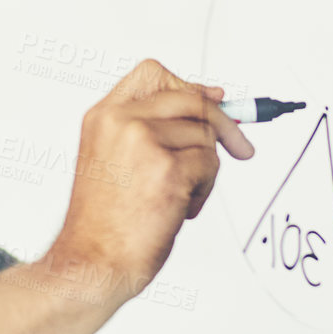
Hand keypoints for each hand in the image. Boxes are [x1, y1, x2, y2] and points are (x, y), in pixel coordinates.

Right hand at [55, 59, 253, 289]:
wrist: (92, 259)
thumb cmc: (104, 220)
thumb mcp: (113, 159)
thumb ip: (149, 129)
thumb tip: (212, 102)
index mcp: (103, 116)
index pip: (153, 73)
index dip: (189, 85)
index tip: (215, 99)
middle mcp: (119, 121)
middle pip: (191, 98)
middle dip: (223, 123)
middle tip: (241, 147)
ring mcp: (142, 141)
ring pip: (205, 136)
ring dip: (205, 168)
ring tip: (179, 196)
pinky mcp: (167, 168)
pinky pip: (210, 165)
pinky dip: (204, 190)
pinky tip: (180, 209)